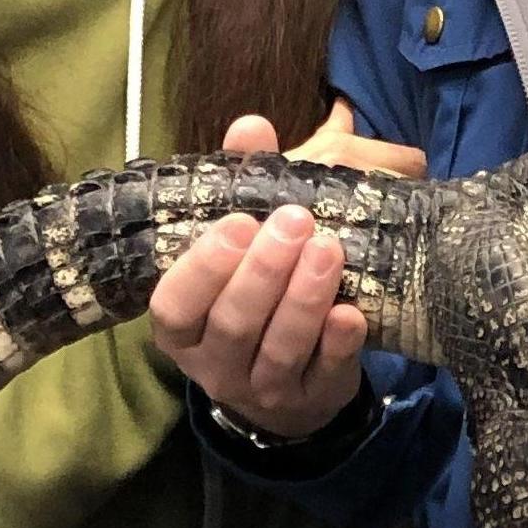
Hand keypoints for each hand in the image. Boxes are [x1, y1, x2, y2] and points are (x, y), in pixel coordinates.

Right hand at [147, 105, 420, 440]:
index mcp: (182, 326)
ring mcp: (261, 389)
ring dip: (304, 299)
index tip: (237, 222)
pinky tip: (352, 314)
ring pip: (278, 349)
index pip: (175, 305)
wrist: (289, 380)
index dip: (202, 268)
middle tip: (296, 222)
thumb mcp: (240, 241)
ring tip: (329, 250)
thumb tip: (251, 126)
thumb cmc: (252, 292)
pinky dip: (337, 345)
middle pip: (232, 323)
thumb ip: (242, 182)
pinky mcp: (311, 401)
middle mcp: (213, 363)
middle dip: (264, 271)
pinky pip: (323, 375)